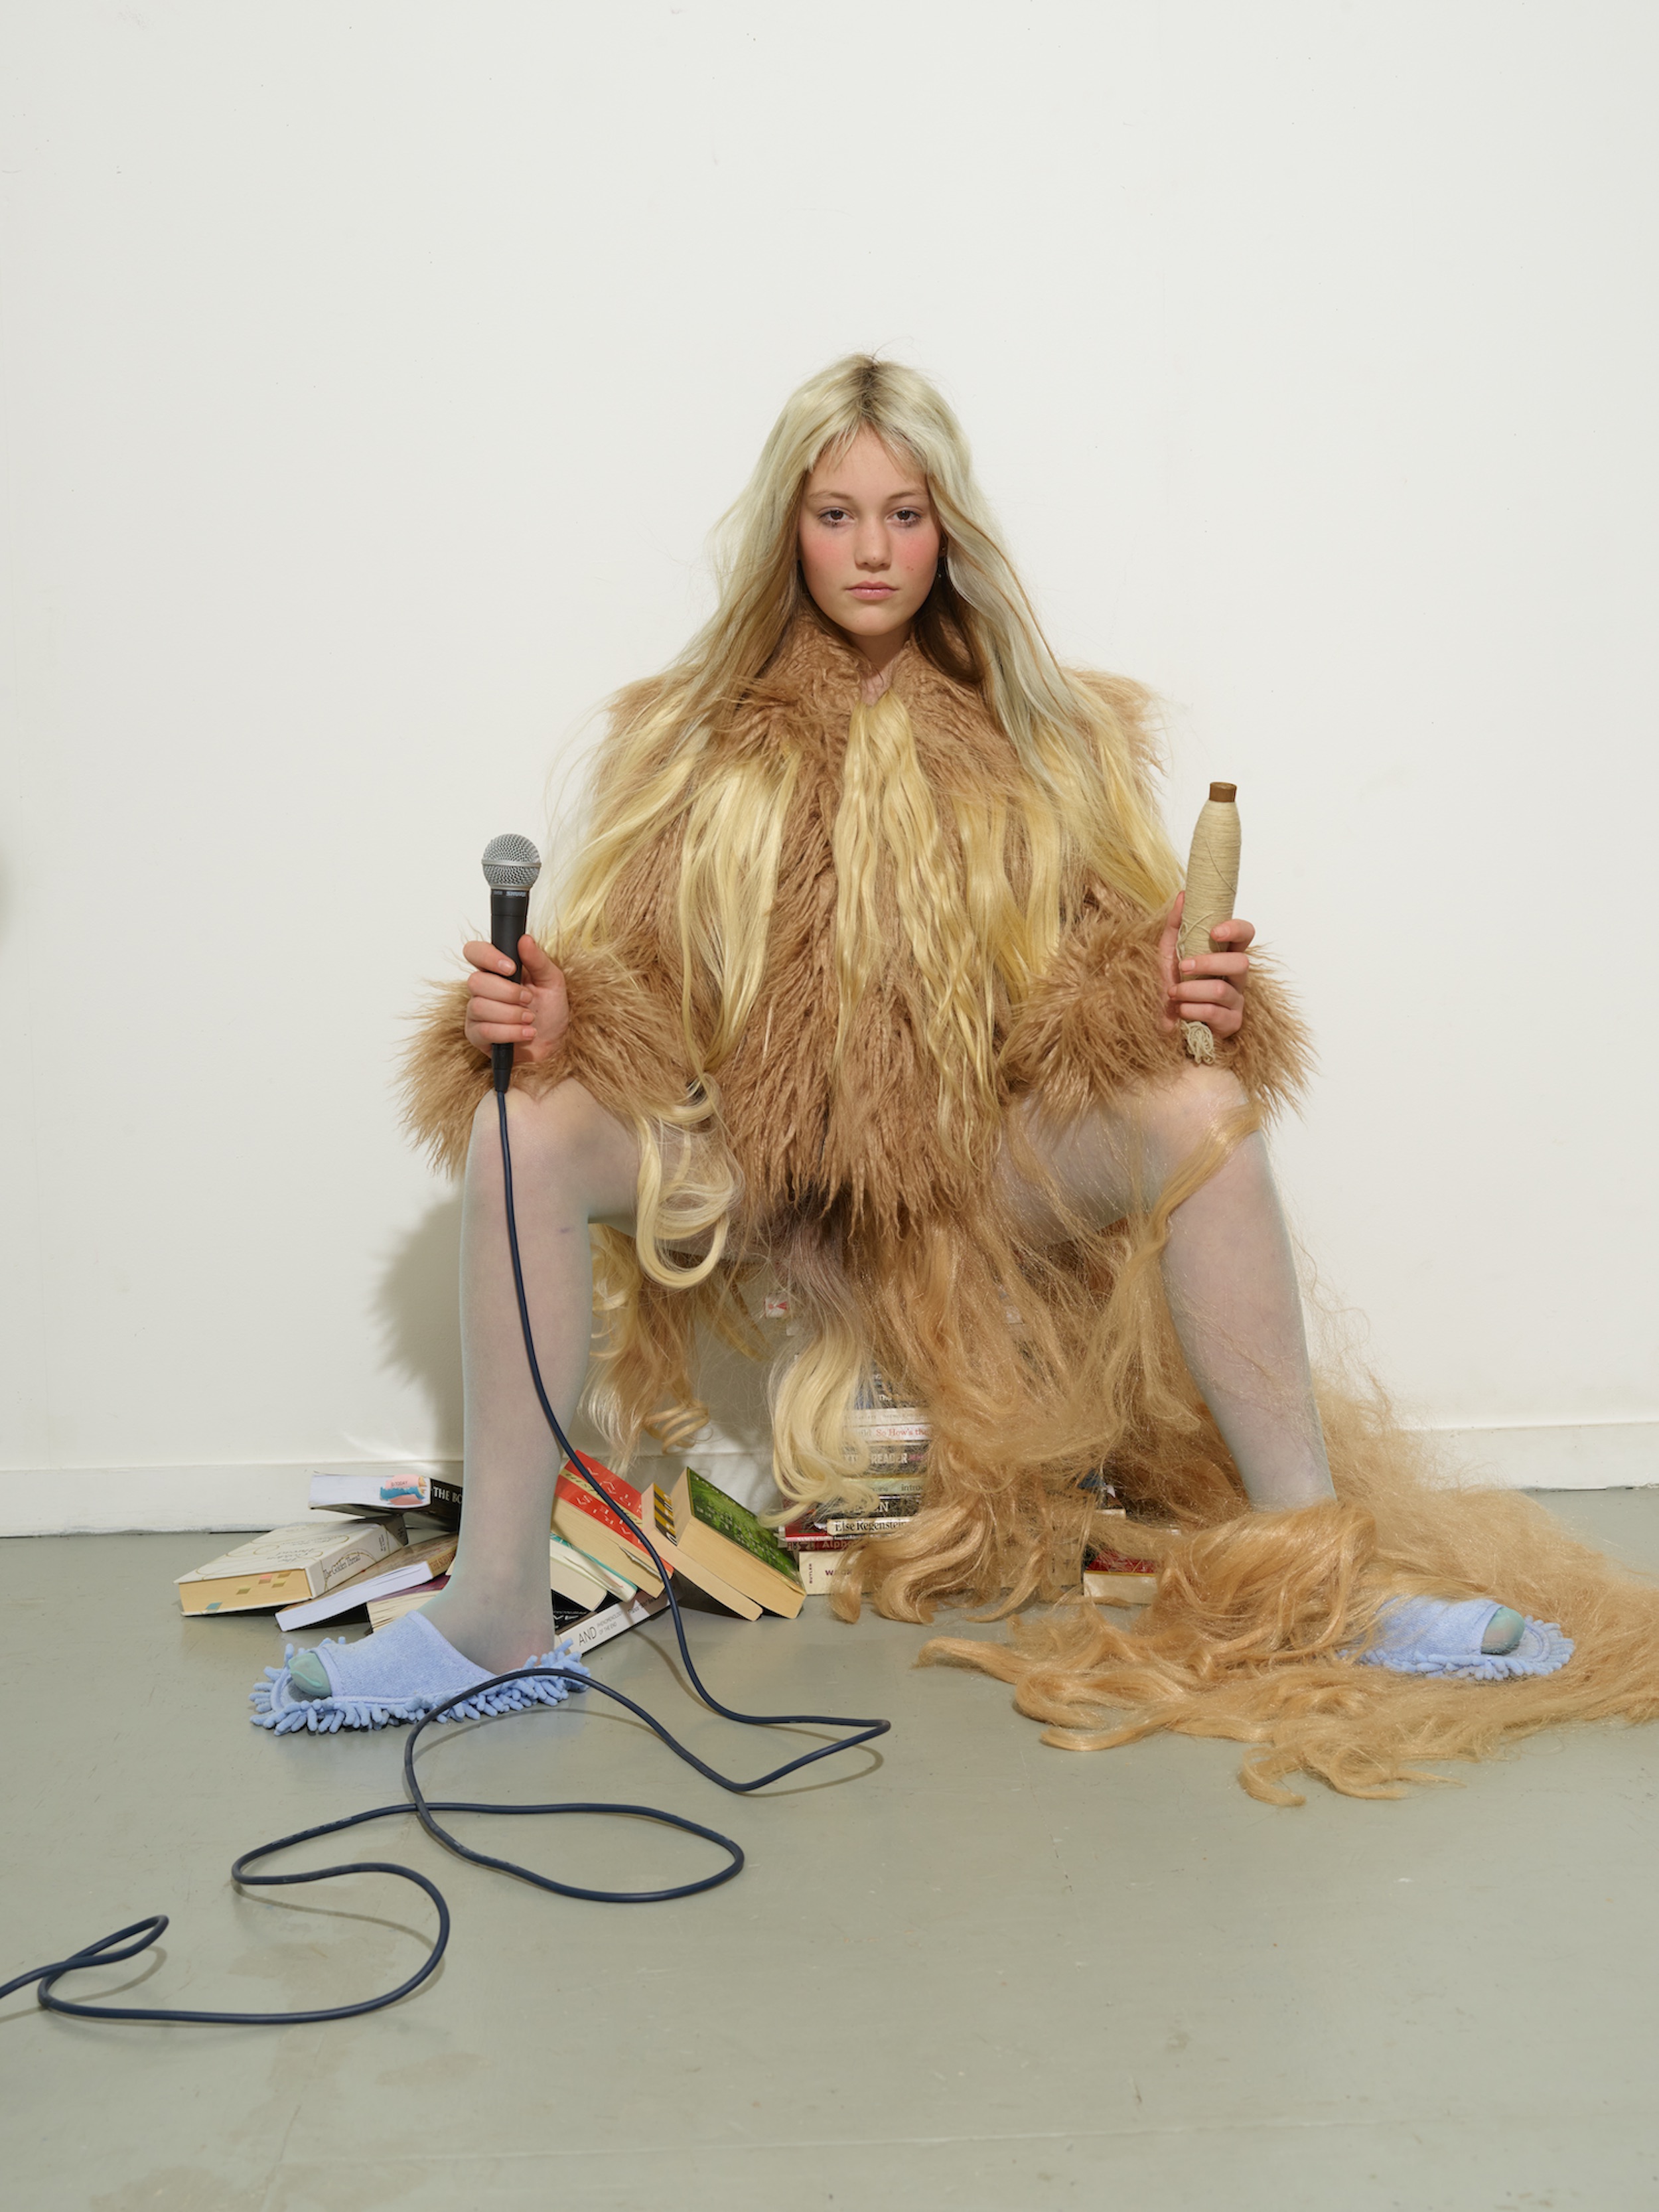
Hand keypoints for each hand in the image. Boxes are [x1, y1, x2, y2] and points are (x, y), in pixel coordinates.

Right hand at [463, 935, 568, 1064]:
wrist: (553, 1044)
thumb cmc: (550, 1011)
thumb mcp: (552, 981)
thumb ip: (538, 960)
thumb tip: (524, 939)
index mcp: (496, 970)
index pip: (474, 952)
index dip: (488, 957)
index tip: (511, 967)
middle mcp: (482, 988)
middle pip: (475, 981)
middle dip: (508, 992)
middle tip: (528, 999)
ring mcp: (475, 1012)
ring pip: (479, 1007)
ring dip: (512, 1014)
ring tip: (530, 1019)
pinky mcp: (476, 1035)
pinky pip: (484, 1031)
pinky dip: (510, 1032)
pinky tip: (526, 1033)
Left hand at [1159, 890, 1252, 1039]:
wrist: (1163, 1024)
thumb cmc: (1172, 985)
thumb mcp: (1168, 953)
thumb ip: (1177, 925)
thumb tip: (1183, 894)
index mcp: (1225, 954)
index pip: (1246, 934)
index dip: (1236, 929)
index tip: (1214, 932)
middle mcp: (1236, 976)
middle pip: (1241, 962)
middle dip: (1208, 963)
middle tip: (1183, 966)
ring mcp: (1236, 1000)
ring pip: (1222, 990)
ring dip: (1190, 990)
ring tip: (1173, 993)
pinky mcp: (1231, 1023)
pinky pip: (1214, 1013)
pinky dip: (1191, 1010)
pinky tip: (1180, 1010)